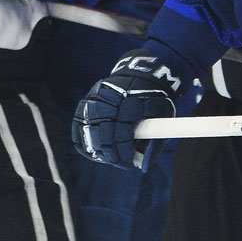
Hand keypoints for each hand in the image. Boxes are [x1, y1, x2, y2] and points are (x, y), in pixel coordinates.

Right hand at [73, 53, 180, 168]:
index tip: (128, 162)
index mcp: (134, 102)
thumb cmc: (154, 99)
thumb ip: (154, 143)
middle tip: (117, 161)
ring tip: (105, 156)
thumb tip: (141, 167)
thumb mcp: (163, 118)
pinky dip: (82, 135)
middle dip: (110, 153)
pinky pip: (79, 120)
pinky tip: (90, 146)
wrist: (144, 73)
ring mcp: (99, 95)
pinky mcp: (90, 95)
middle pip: (104, 133)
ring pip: (89, 128)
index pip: (123, 135)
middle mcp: (113, 97)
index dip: (123, 152)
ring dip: (95, 146)